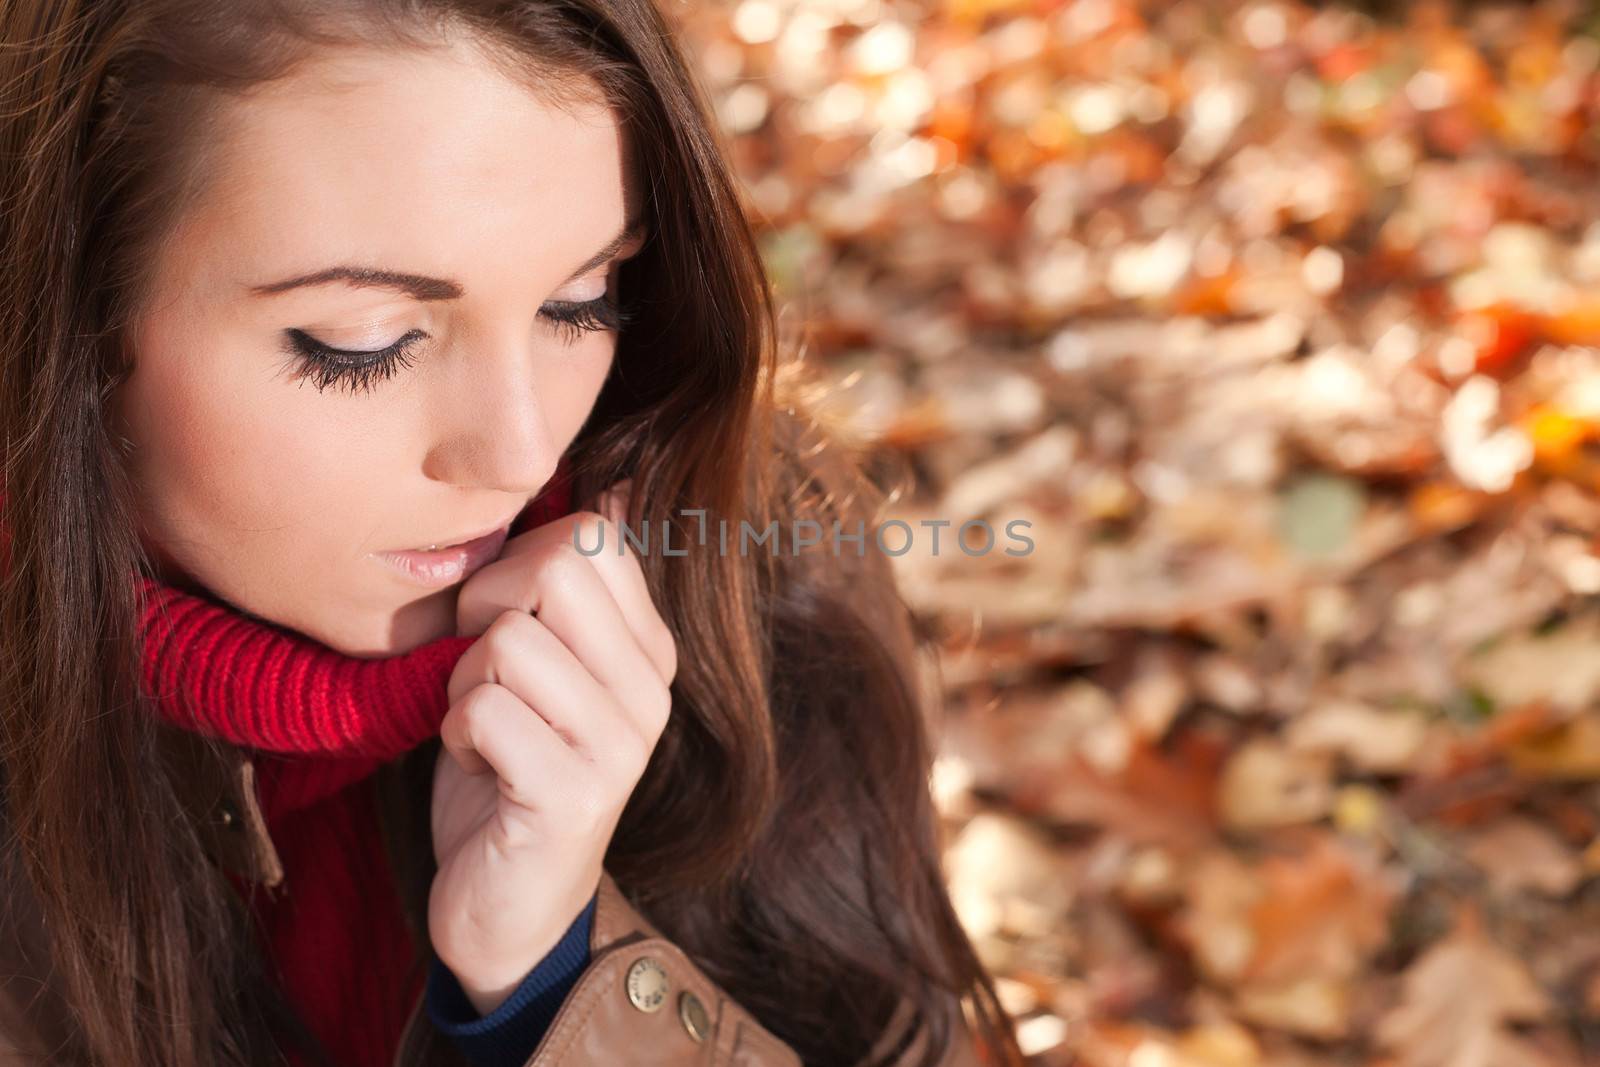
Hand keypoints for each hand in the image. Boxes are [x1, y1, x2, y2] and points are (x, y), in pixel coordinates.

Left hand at [428, 480, 676, 1014]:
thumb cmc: (509, 770)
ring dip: (464, 685)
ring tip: (483, 731)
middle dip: (488, 610)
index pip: (590, 536)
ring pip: (509, 642)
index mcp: (647, 649)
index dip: (516, 566)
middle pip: (556, 569)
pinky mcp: (575, 795)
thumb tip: (612, 487)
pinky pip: (484, 711)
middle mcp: (650, 689)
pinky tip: (476, 768)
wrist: (510, 909)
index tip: (503, 626)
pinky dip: (454, 734)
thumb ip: (564, 590)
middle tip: (482, 673)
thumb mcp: (542, 668)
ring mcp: (620, 744)